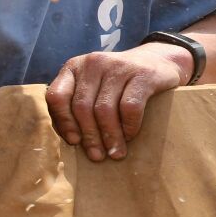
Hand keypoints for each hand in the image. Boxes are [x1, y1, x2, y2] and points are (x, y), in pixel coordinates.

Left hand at [46, 43, 189, 162]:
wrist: (157, 60)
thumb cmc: (118, 82)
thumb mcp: (93, 87)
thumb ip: (77, 105)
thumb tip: (73, 141)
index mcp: (73, 68)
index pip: (57, 96)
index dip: (63, 122)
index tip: (74, 142)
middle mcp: (93, 63)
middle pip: (82, 107)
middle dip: (90, 137)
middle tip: (97, 156)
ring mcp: (118, 66)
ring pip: (105, 109)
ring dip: (110, 136)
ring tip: (115, 153)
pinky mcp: (142, 74)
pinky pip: (130, 107)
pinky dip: (129, 126)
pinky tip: (130, 136)